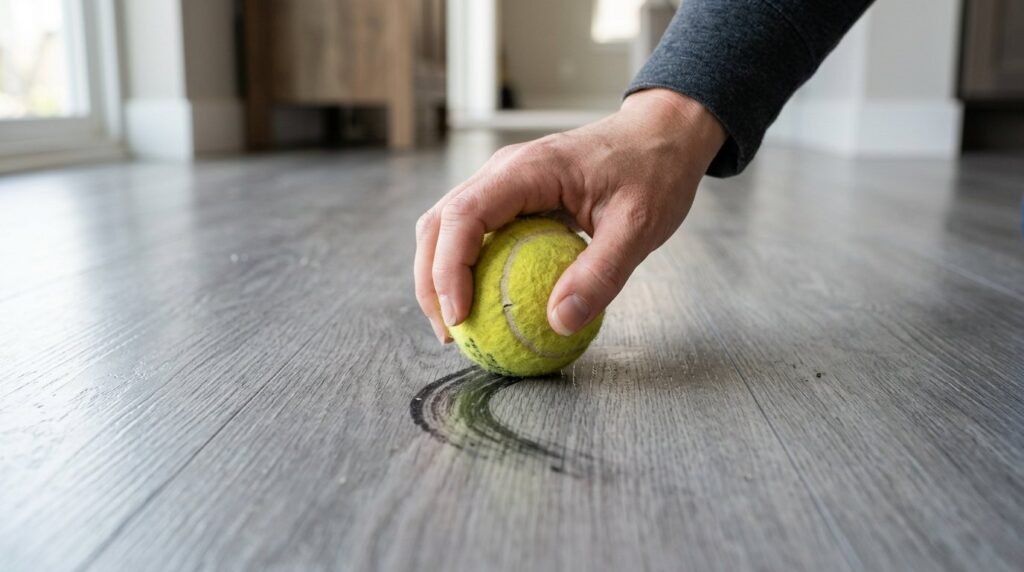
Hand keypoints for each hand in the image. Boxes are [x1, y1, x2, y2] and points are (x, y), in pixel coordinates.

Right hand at [414, 89, 726, 342]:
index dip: (448, 269)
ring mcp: (503, 182)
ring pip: (447, 228)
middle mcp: (502, 171)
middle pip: (439, 224)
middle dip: (431, 282)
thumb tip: (559, 323)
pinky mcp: (512, 197)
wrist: (663, 135)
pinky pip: (476, 233)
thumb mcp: (639, 226)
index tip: (460, 317)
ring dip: (441, 277)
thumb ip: (601, 274)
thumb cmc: (654, 172)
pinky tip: (486, 305)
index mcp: (527, 169)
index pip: (464, 216)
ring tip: (458, 327)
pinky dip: (468, 269)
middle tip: (451, 334)